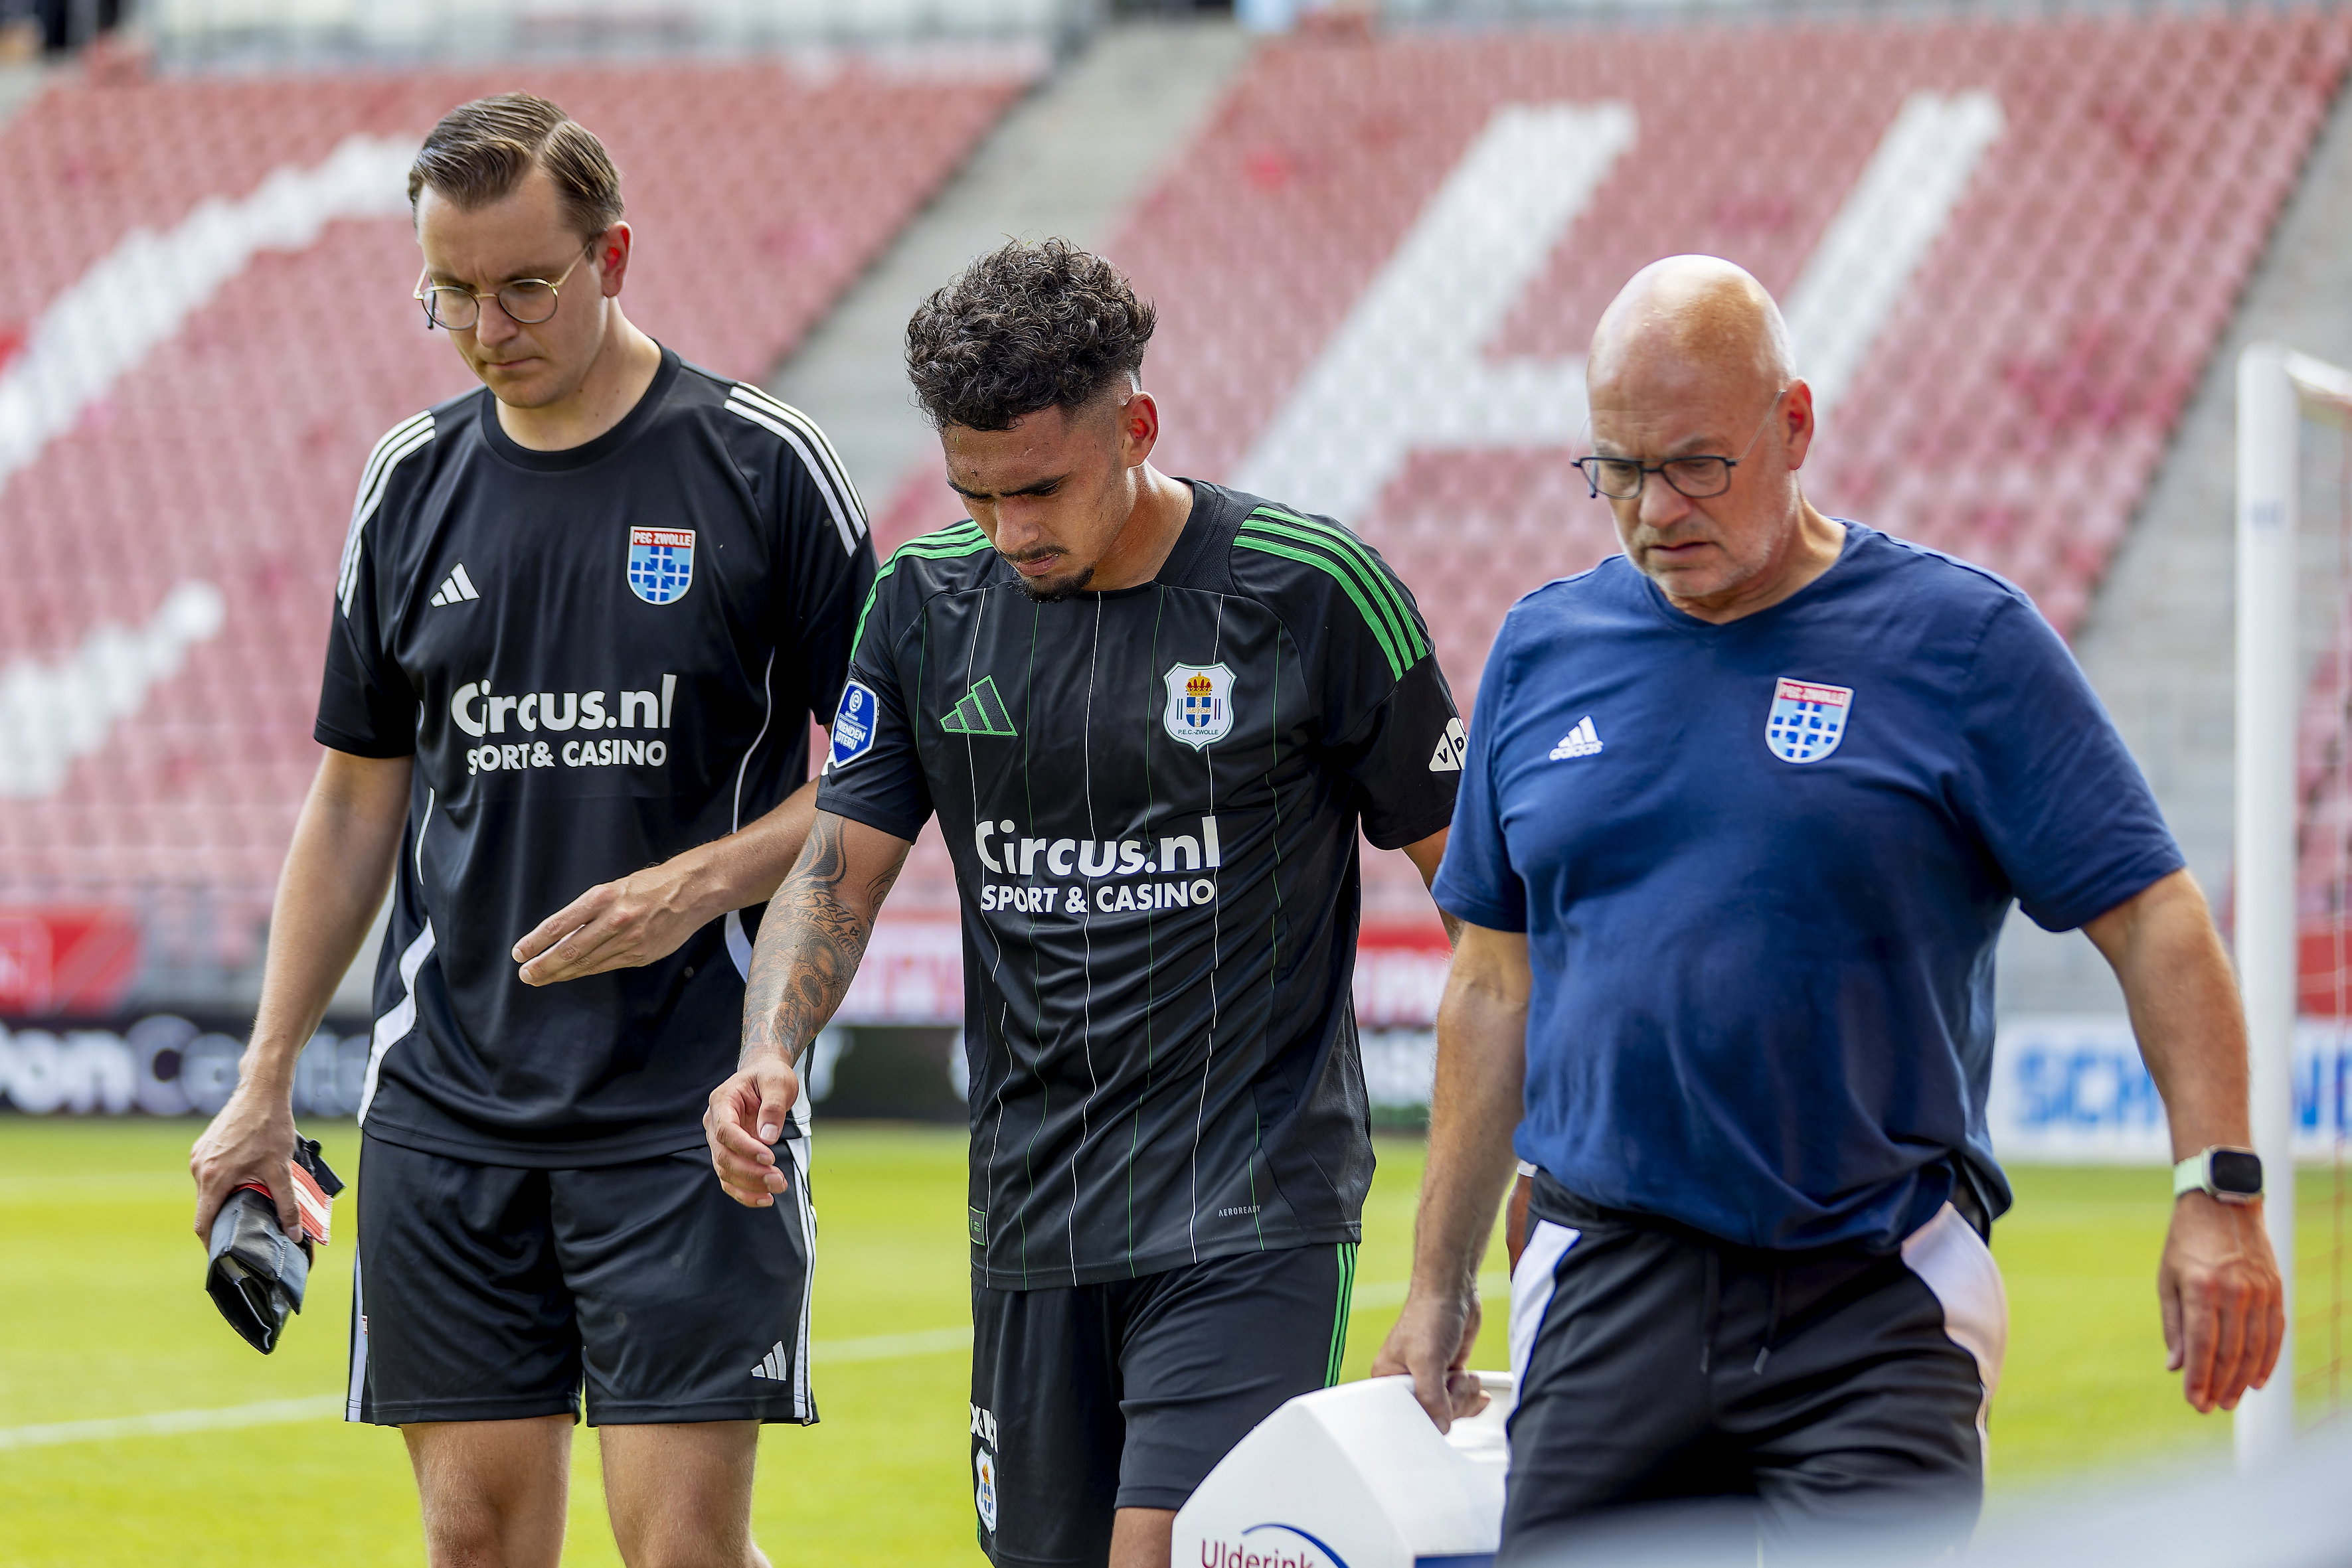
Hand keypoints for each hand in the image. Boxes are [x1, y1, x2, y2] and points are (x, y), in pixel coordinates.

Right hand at [189, 1083, 299, 1242]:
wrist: (261, 1090)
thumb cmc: (269, 1126)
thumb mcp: (281, 1169)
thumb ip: (287, 1204)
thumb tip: (294, 1234)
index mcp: (212, 1178)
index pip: (203, 1223)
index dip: (212, 1243)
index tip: (224, 1254)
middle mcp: (199, 1168)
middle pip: (206, 1207)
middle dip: (224, 1219)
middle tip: (245, 1229)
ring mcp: (199, 1155)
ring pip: (209, 1189)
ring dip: (226, 1197)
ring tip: (248, 1202)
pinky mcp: (204, 1146)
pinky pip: (210, 1173)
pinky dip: (223, 1181)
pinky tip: (245, 1179)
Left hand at [514, 858, 709, 985]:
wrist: (691, 892)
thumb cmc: (647, 887)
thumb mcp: (613, 889)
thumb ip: (588, 913)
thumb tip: (558, 939)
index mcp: (603, 897)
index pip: (559, 925)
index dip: (536, 942)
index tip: (519, 952)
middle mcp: (614, 920)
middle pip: (569, 950)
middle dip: (543, 966)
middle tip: (525, 974)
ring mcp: (629, 941)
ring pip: (586, 963)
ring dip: (559, 973)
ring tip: (538, 978)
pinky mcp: (642, 955)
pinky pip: (605, 966)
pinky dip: (584, 971)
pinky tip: (570, 974)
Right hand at [704, 1052, 800, 1207]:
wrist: (765, 1077)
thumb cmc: (770, 1076)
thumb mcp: (778, 1082)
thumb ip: (773, 1107)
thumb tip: (768, 1137)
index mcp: (722, 1102)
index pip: (726, 1130)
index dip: (745, 1147)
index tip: (769, 1157)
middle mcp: (714, 1123)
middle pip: (724, 1155)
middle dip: (751, 1171)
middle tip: (778, 1180)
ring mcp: (719, 1141)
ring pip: (725, 1171)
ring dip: (750, 1185)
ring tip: (778, 1188)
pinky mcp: (728, 1153)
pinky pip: (730, 1178)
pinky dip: (745, 1192)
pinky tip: (765, 1199)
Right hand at [1371, 1284, 1487, 1431]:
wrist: (1452, 1291)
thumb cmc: (1429, 1314)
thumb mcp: (1427, 1360)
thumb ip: (1432, 1397)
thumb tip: (1440, 1426)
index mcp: (1388, 1379)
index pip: (1407, 1417)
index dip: (1428, 1417)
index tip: (1441, 1407)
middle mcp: (1408, 1381)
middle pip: (1433, 1416)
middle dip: (1452, 1402)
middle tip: (1452, 1381)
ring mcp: (1430, 1379)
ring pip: (1450, 1410)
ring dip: (1463, 1395)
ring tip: (1461, 1374)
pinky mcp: (1447, 1375)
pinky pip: (1460, 1400)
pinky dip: (1471, 1394)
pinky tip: (1472, 1385)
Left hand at [2159, 1191, 2283, 1412]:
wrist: (2222, 1204)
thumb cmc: (2185, 1244)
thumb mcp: (2168, 1279)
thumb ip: (2173, 1325)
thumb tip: (2175, 1367)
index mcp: (2201, 1287)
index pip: (2200, 1345)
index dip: (2198, 1378)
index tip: (2194, 1402)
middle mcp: (2233, 1291)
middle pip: (2229, 1352)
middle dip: (2219, 1385)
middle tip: (2210, 1407)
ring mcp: (2259, 1291)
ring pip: (2254, 1348)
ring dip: (2242, 1380)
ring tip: (2230, 1401)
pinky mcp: (2276, 1290)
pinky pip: (2274, 1334)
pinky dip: (2267, 1360)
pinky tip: (2256, 1381)